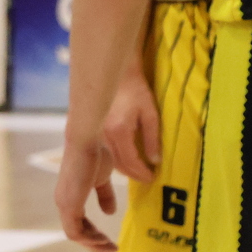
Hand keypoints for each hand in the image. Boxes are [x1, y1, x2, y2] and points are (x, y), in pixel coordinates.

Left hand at [55, 136, 118, 251]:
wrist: (88, 141)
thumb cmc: (95, 154)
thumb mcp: (102, 180)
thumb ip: (105, 196)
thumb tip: (110, 213)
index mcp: (70, 197)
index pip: (79, 224)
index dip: (94, 236)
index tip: (111, 242)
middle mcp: (64, 202)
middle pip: (77, 234)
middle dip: (96, 245)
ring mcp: (64, 204)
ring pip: (76, 236)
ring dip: (95, 245)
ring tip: (112, 249)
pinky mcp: (69, 205)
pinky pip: (76, 232)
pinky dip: (90, 241)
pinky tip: (104, 242)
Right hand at [102, 64, 159, 183]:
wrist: (116, 74)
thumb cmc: (136, 90)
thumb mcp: (150, 113)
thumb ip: (153, 138)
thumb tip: (155, 160)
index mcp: (119, 131)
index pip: (131, 161)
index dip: (143, 172)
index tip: (153, 177)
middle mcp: (104, 135)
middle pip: (119, 164)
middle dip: (134, 174)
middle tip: (148, 176)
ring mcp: (98, 133)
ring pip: (111, 159)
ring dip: (125, 168)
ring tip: (139, 170)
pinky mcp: (95, 129)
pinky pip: (106, 151)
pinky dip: (117, 159)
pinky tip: (126, 159)